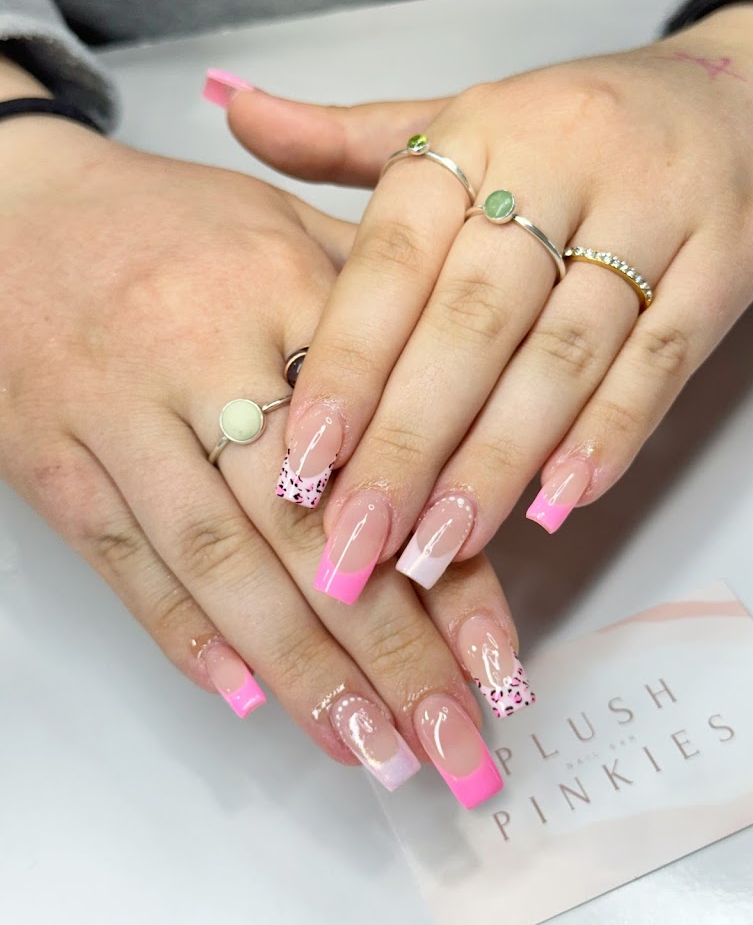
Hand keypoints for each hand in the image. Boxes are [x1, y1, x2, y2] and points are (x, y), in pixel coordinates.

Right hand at [0, 115, 526, 805]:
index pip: (387, 446)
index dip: (447, 563)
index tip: (496, 662)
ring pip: (219, 562)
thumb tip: (474, 400)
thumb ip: (376, 303)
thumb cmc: (162, 222)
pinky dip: (186, 635)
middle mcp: (202, 356)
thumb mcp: (280, 222)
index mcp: (280, 288)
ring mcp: (118, 413)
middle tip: (451, 743)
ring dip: (299, 670)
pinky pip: (123, 560)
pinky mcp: (52, 457)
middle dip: (390, 651)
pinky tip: (249, 701)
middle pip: (307, 527)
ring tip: (370, 750)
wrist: (9, 210)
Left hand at [229, 2, 752, 591]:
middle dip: (409, 440)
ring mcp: (653, 215)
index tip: (302, 457)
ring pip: (562, 356)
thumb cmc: (573, 124)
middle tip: (358, 535)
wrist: (739, 94)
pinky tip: (557, 503)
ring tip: (439, 544)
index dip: (347, 364)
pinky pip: (661, 360)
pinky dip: (608, 436)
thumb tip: (236, 113)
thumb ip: (347, 139)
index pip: (394, 259)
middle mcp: (560, 166)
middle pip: (472, 324)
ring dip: (496, 461)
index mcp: (476, 133)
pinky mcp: (725, 263)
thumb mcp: (462, 118)